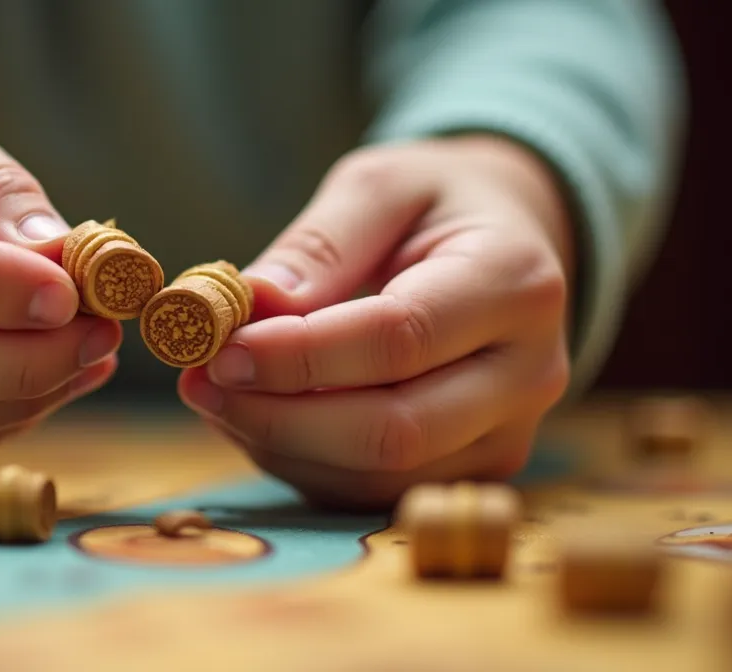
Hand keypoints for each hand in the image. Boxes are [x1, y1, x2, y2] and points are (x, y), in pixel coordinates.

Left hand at [178, 136, 573, 508]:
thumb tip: (252, 304)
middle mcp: (530, 372)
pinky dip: (300, 461)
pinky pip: (372, 491)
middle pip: (395, 430)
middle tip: (201, 379)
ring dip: (280, 443)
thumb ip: (319, 243)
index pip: (400, 339)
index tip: (222, 345)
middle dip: (281, 415)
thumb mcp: (380, 186)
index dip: (302, 354)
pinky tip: (258, 414)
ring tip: (216, 391)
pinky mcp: (472, 470)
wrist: (507, 243)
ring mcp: (507, 434)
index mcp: (517, 283)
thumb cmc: (436, 205)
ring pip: (379, 474)